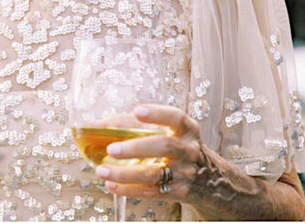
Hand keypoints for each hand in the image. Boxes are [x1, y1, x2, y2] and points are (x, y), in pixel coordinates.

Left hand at [96, 104, 227, 203]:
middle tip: (111, 149)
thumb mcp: (170, 133)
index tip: (138, 111)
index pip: (176, 118)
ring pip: (154, 174)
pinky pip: (151, 192)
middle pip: (164, 146)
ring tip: (102, 171)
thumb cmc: (178, 148)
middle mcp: (189, 149)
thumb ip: (137, 126)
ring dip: (125, 173)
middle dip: (136, 147)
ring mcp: (185, 173)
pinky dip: (129, 189)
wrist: (209, 179)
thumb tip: (96, 126)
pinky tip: (111, 185)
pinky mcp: (178, 192)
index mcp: (187, 130)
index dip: (158, 114)